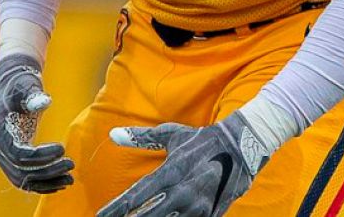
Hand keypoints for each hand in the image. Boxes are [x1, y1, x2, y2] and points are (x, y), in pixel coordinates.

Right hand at [0, 53, 73, 192]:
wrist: (14, 84)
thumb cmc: (21, 83)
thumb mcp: (26, 85)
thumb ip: (33, 95)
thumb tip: (44, 101)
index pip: (19, 154)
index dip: (41, 156)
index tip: (62, 148)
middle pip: (20, 171)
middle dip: (47, 171)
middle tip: (71, 164)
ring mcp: (3, 156)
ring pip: (23, 180)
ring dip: (47, 182)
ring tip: (70, 178)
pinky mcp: (13, 159)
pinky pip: (26, 179)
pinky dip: (43, 183)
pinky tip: (61, 182)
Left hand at [97, 111, 268, 216]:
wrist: (243, 147)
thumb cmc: (201, 140)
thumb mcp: (172, 134)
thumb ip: (141, 137)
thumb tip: (113, 135)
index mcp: (172, 171)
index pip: (137, 195)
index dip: (116, 208)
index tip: (100, 215)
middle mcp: (183, 192)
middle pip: (148, 215)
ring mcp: (199, 207)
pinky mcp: (211, 215)